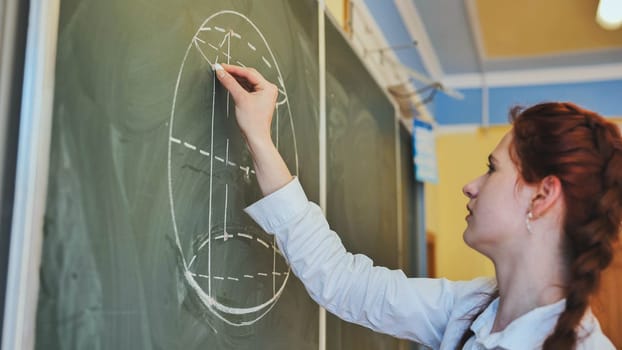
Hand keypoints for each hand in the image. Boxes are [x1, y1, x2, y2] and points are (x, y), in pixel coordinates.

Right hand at [213, 63, 291, 194]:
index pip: (249, 73)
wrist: (256, 138)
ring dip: (235, 79)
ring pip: (247, 82)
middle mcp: (268, 89)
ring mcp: (263, 95)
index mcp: (268, 87)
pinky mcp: (258, 100)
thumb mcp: (240, 99)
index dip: (233, 69)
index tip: (221, 66)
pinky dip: (238, 86)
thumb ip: (229, 83)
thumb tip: (221, 72)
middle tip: (220, 69)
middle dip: (234, 73)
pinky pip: (247, 89)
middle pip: (248, 76)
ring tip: (223, 75)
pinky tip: (230, 84)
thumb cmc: (253, 122)